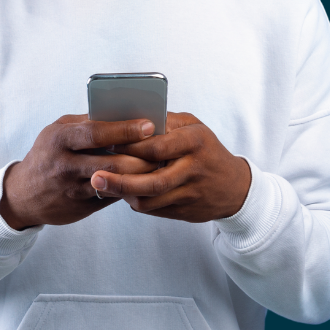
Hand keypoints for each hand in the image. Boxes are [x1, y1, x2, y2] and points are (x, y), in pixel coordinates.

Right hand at [0, 114, 159, 230]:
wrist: (22, 194)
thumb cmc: (48, 153)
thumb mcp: (59, 131)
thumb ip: (87, 124)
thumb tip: (125, 113)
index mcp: (59, 138)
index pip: (96, 132)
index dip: (125, 129)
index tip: (150, 125)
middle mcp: (64, 164)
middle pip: (110, 160)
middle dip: (141, 155)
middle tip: (165, 149)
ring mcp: (71, 188)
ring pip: (114, 182)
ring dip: (140, 174)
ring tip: (161, 165)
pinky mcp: (80, 206)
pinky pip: (111, 196)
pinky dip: (129, 188)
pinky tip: (146, 181)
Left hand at [90, 112, 251, 222]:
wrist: (234, 187)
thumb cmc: (206, 149)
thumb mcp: (194, 127)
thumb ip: (166, 122)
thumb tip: (130, 119)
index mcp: (195, 141)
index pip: (157, 146)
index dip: (130, 147)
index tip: (106, 144)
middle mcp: (194, 168)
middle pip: (152, 180)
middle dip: (120, 180)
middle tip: (95, 176)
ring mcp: (190, 193)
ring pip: (150, 200)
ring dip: (123, 194)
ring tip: (101, 185)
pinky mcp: (185, 211)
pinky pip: (154, 209)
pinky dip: (135, 201)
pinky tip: (121, 192)